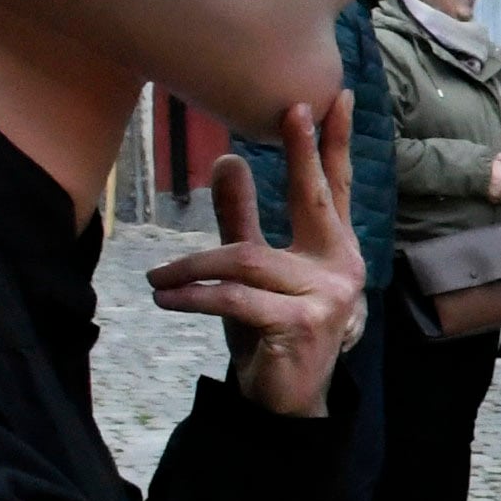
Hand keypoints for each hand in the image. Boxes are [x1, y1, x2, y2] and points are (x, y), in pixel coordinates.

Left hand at [150, 98, 365, 415]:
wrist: (284, 403)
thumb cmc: (270, 332)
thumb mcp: (252, 271)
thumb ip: (243, 218)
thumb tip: (231, 158)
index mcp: (333, 249)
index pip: (334, 188)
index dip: (333, 144)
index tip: (333, 98)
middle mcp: (341, 266)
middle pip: (313, 200)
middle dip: (301, 154)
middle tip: (290, 110)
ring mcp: (327, 296)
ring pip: (248, 259)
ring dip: (194, 266)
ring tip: (158, 276)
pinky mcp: (301, 324)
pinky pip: (237, 297)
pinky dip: (196, 295)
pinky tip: (166, 297)